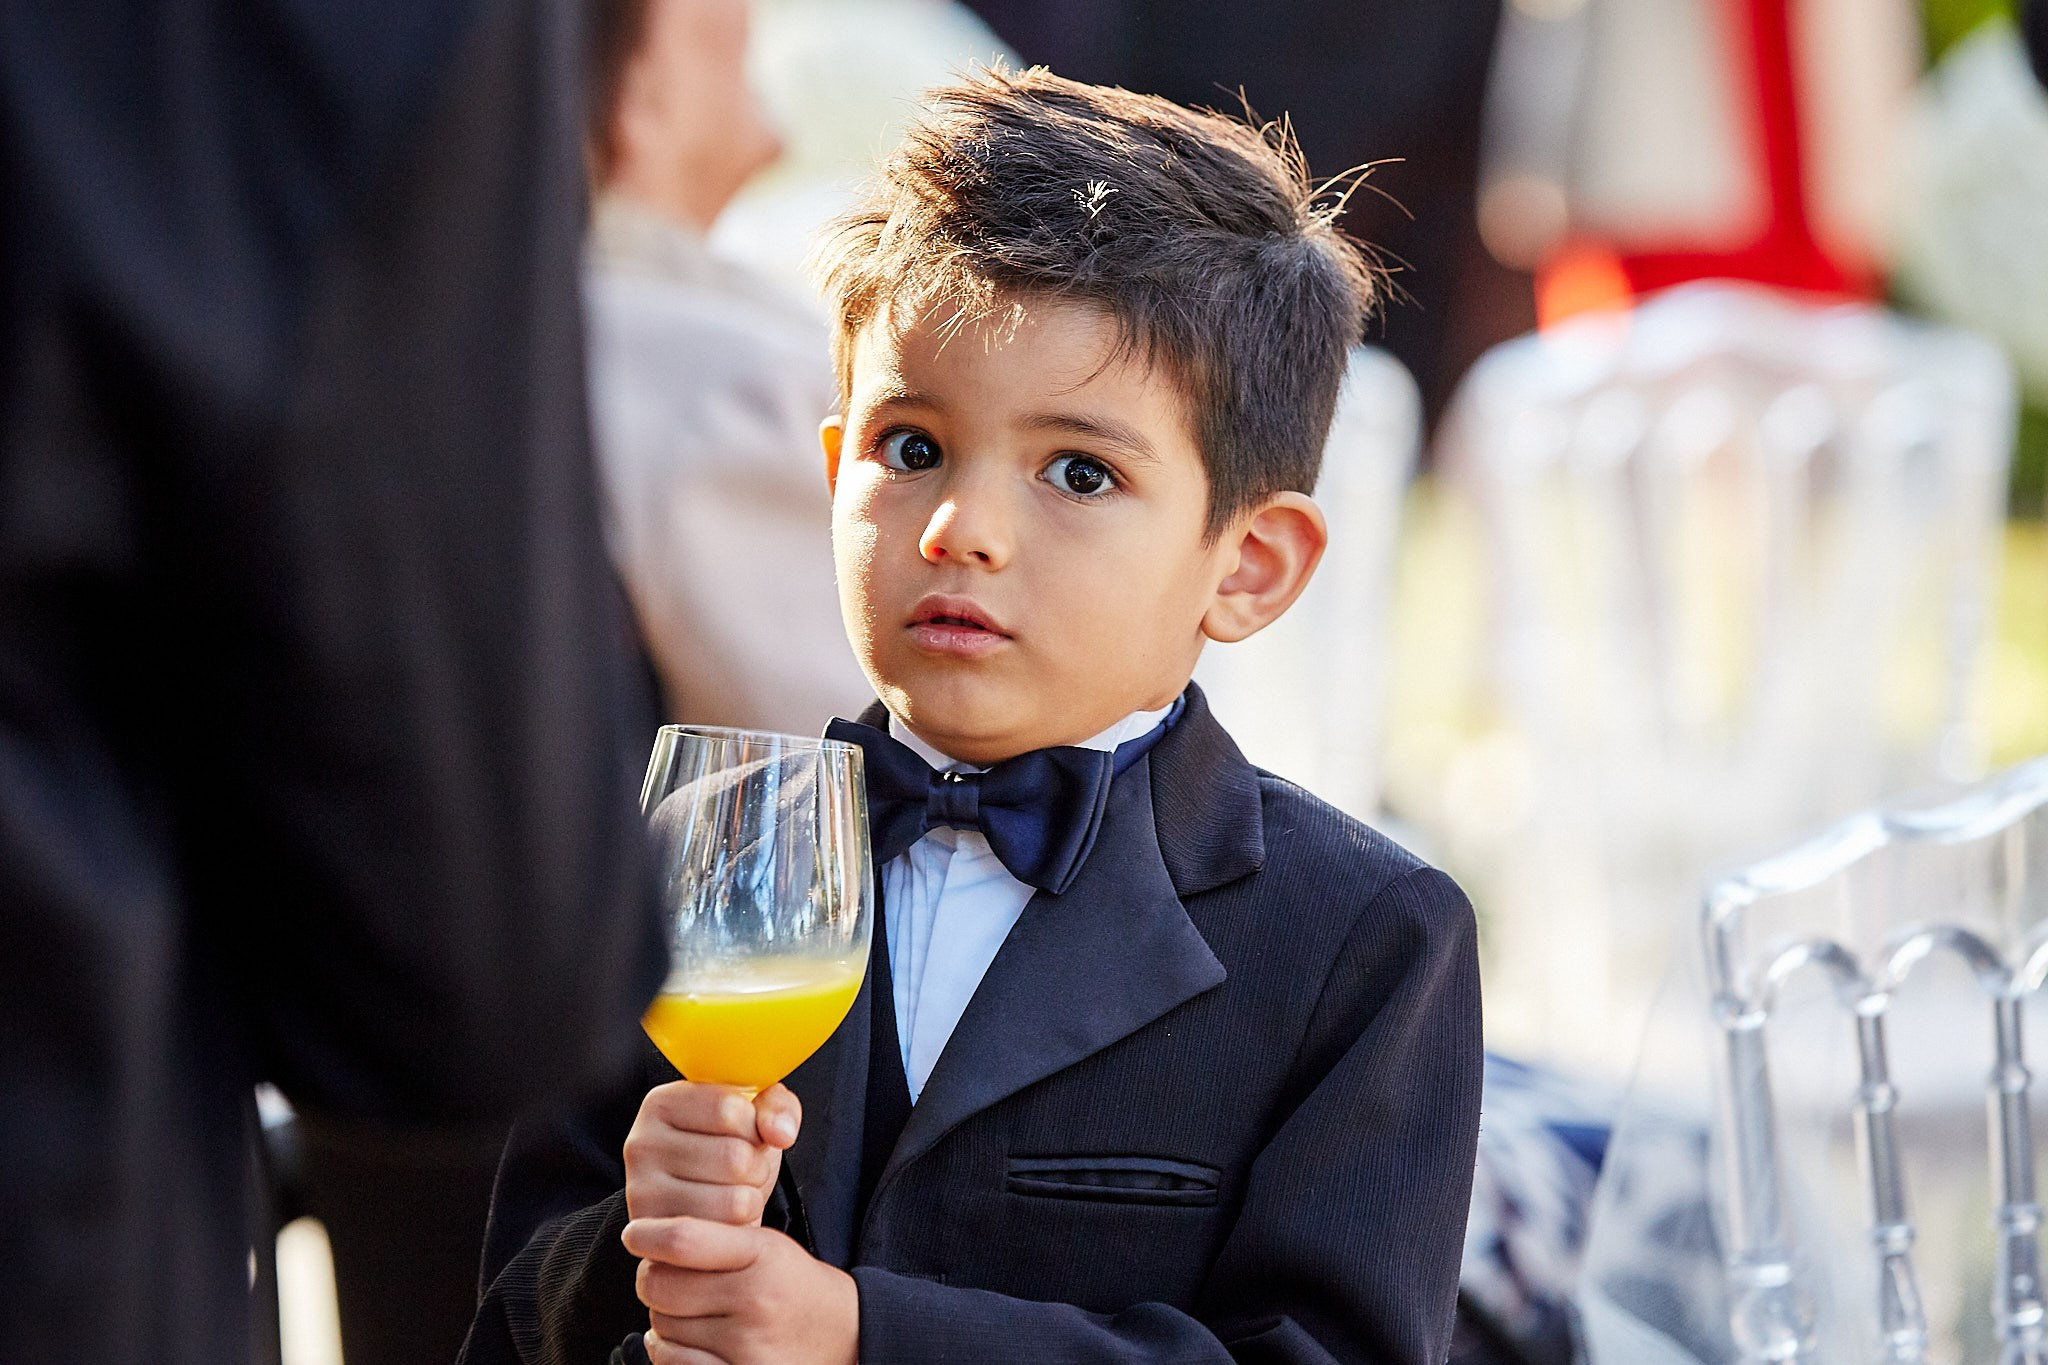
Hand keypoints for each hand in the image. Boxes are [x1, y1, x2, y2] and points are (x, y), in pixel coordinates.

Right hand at [623, 1081, 800, 1227]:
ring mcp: (643, 1195)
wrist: (702, 1205)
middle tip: (740, 1170)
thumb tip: (781, 1132)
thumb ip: (777, 1108)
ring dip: (749, 1201)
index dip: (754, 1125)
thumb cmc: (727, 1149)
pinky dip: (738, 1231)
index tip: (744, 1131)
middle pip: (734, 1157)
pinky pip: (723, 1239)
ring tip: (731, 1193)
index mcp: (662, 1103)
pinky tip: (721, 1220)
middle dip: (755, 1167)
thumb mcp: (755, 1115)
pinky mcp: (656, 1240)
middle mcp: (642, 1146)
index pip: (728, 1108)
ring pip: (734, 1202)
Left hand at [624, 1216, 858, 1364]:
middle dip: (654, 1280)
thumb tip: (644, 1241)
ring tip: (693, 1313)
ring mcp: (748, 1346)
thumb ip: (711, 1239)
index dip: (648, 1235)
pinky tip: (689, 1342)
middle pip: (660, 1286)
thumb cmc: (790, 1284)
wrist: (843, 1333)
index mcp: (761, 1254)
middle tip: (671, 1280)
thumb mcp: (764, 1245)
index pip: (684, 1239)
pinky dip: (669, 1352)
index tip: (635, 1235)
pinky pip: (673, 1364)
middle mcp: (755, 1300)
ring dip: (664, 1319)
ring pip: (661, 1327)